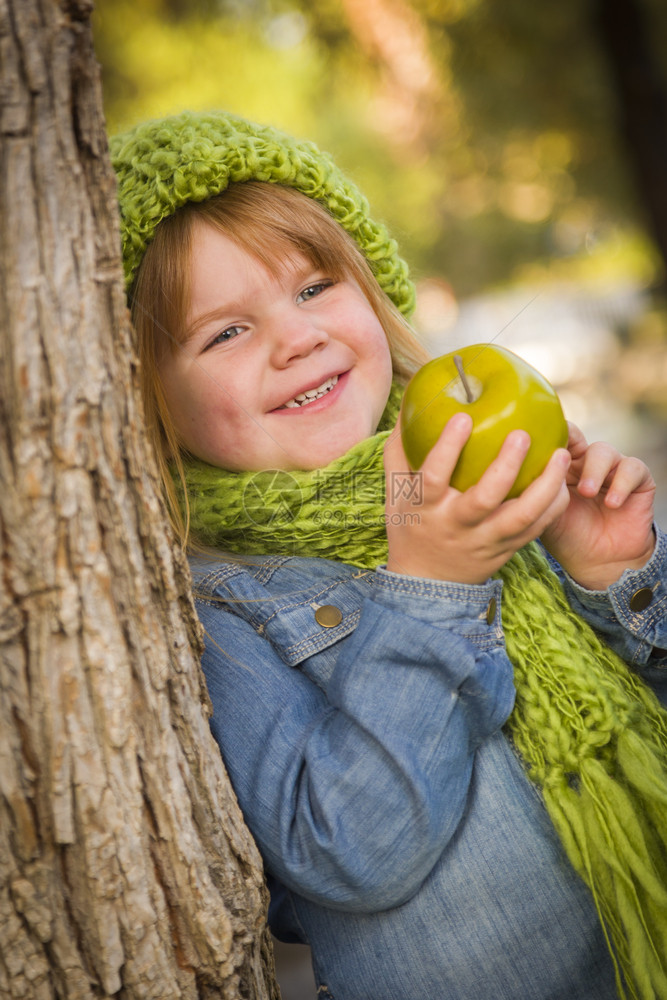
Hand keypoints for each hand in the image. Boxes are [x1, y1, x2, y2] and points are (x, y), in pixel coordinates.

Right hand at [384, 412, 570, 584]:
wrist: (427, 583)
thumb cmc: (411, 525)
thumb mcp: (396, 492)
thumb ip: (399, 451)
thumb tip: (409, 406)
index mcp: (425, 508)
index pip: (433, 477)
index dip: (447, 448)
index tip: (463, 417)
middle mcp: (456, 526)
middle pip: (484, 498)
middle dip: (506, 465)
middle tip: (523, 434)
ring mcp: (484, 541)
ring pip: (520, 516)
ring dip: (544, 486)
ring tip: (560, 455)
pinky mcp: (506, 550)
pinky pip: (535, 529)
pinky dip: (552, 506)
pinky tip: (562, 482)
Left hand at [540, 423, 655, 589]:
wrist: (599, 563)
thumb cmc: (567, 536)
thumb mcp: (542, 514)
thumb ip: (531, 491)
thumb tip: (507, 472)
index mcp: (561, 466)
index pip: (555, 439)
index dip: (548, 434)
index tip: (537, 439)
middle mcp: (585, 463)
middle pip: (578, 439)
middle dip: (569, 448)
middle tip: (563, 466)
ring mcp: (612, 470)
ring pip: (604, 450)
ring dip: (594, 470)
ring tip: (587, 492)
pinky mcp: (637, 481)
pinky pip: (633, 468)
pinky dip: (621, 483)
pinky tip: (612, 503)